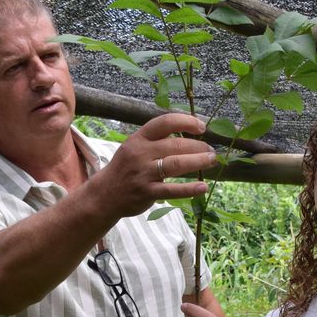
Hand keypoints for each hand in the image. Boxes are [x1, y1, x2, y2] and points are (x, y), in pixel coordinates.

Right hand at [91, 113, 215, 216]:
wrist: (104, 194)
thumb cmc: (126, 168)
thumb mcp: (135, 147)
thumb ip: (157, 140)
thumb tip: (190, 134)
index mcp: (139, 138)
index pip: (165, 123)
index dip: (186, 122)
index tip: (202, 127)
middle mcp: (140, 153)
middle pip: (175, 145)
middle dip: (198, 146)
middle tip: (211, 150)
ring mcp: (143, 173)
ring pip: (176, 164)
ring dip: (198, 161)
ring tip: (211, 160)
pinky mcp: (147, 192)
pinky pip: (172, 190)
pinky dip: (190, 189)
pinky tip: (203, 187)